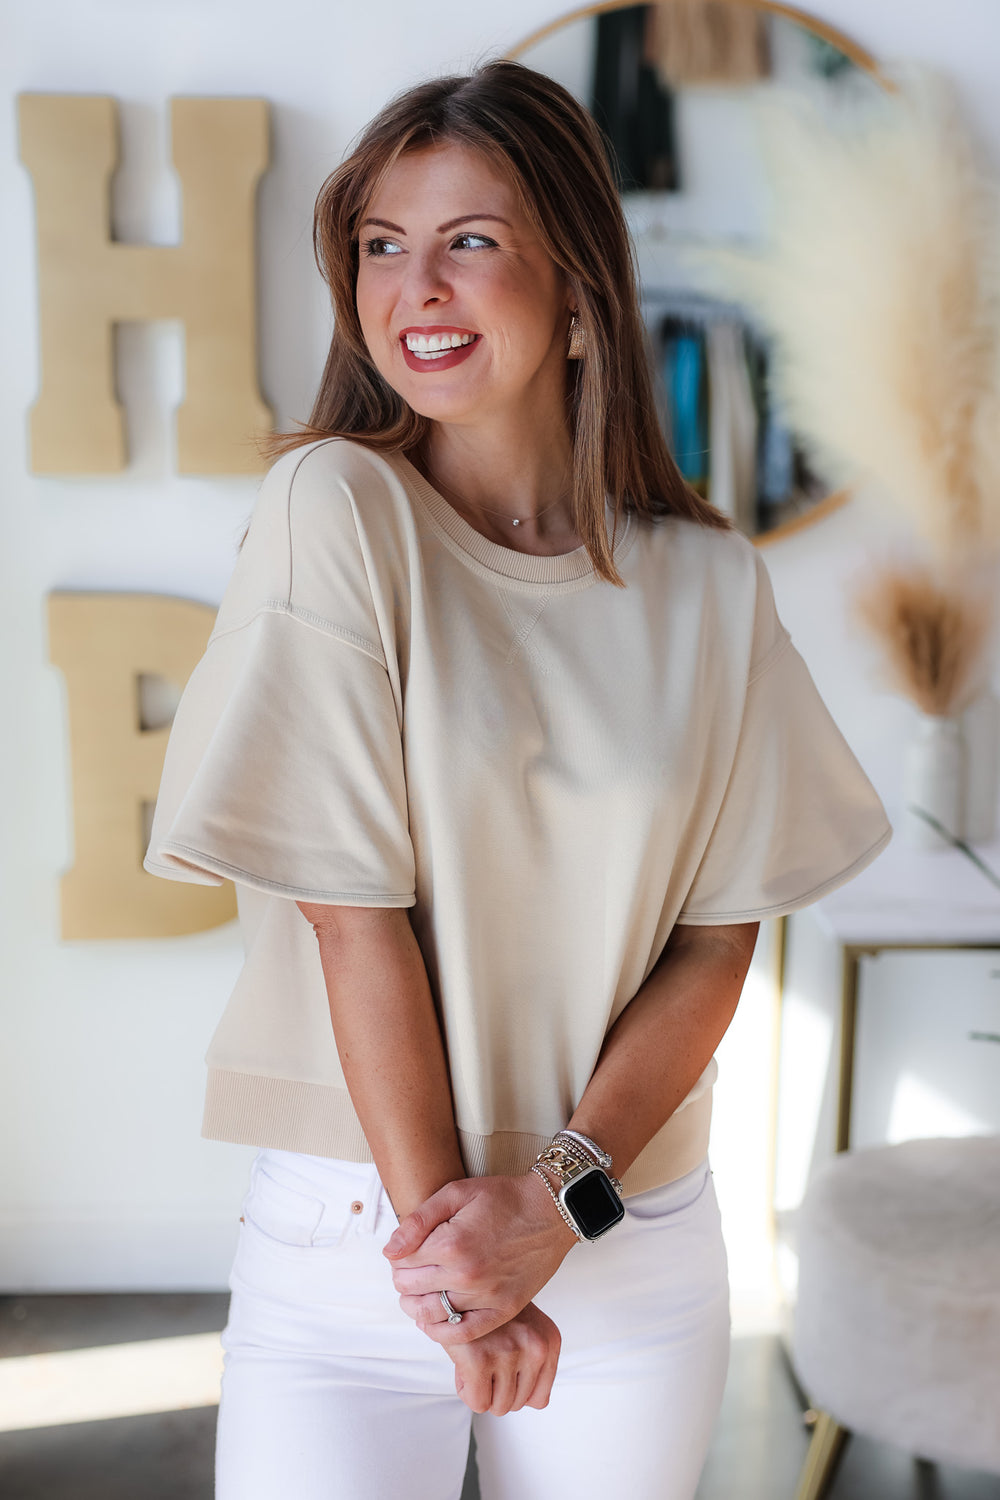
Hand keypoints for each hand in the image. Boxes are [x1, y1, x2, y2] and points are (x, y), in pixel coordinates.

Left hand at [384, 1171, 576, 1344]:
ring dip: (415, 1307)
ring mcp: (486, 1295)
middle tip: (410, 1271)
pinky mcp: (504, 1310)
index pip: (402, 1263)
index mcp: (451, 1243)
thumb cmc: (504, 1197)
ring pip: (430, 1314)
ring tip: (417, 1295)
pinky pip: (463, 1333)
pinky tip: (434, 1322)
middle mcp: (466, 1274)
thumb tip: (390, 1252)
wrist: (550, 1210)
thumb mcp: (456, 1192)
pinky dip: (441, 1333)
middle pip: (411, 1289)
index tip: (404, 1253)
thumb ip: (419, 1221)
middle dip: (403, 1279)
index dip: (398, 1257)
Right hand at [448, 1302, 560, 1414]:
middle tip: (486, 1360)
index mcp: (549, 1340)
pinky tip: (464, 1364)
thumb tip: (535, 1401)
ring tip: (476, 1359)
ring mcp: (509, 1352)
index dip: (515, 1389)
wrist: (462, 1285)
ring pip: (498, 1407)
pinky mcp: (480, 1359)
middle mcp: (535, 1346)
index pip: (539, 1399)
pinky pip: (478, 1403)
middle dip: (496, 1388)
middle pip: (517, 1404)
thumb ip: (534, 1363)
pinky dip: (467, 1391)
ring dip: (482, 1390)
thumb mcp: (526, 1329)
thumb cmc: (491, 1311)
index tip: (503, 1369)